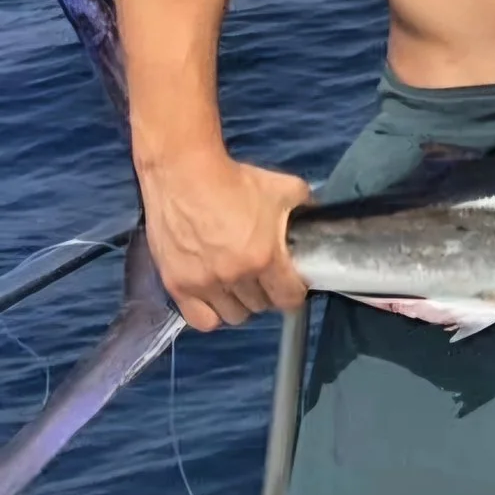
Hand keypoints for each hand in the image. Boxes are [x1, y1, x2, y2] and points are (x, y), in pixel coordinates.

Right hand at [135, 149, 311, 331]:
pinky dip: (211, 312)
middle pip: (260, 306)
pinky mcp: (177, 285)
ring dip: (240, 303)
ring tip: (239, 285)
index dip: (295, 293)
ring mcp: (203, 283)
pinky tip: (216, 296)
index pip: (289, 299)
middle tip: (263, 276)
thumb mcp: (286, 189)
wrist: (184, 174)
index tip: (292, 283)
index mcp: (265, 257)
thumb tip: (318, 221)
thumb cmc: (238, 180)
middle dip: (267, 293)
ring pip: (232, 315)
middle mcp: (235, 276)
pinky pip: (201, 319)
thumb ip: (306, 209)